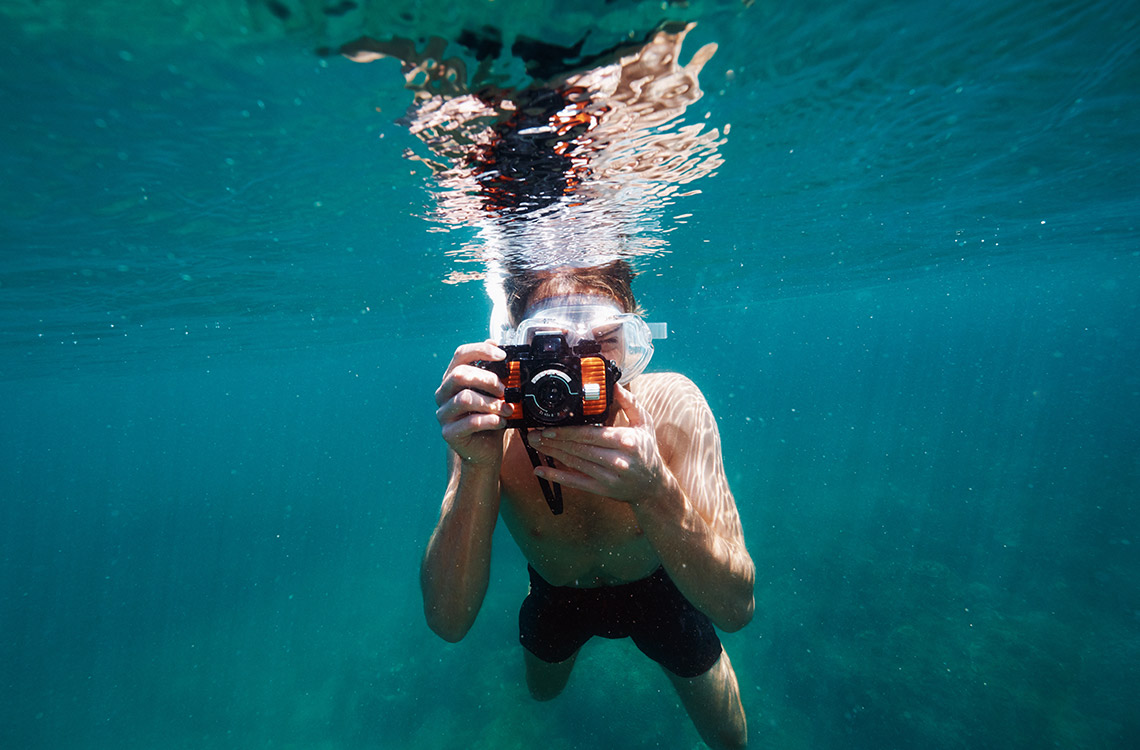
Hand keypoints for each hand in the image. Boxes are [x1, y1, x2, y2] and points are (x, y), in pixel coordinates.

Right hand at [435, 341, 513, 466]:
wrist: (485, 449)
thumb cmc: (489, 417)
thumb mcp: (494, 393)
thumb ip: (495, 372)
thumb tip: (498, 345)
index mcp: (453, 378)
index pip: (461, 354)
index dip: (481, 350)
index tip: (503, 355)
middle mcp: (444, 393)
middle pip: (459, 375)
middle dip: (487, 379)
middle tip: (504, 390)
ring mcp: (444, 413)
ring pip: (465, 399)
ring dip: (492, 403)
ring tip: (507, 409)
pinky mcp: (449, 433)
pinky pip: (470, 422)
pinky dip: (490, 421)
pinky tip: (501, 422)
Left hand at [526, 385, 669, 504]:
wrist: (653, 486)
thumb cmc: (647, 450)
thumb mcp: (644, 423)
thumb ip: (630, 403)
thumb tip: (615, 385)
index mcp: (625, 441)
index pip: (590, 434)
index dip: (567, 431)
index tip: (549, 426)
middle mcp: (616, 460)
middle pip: (578, 448)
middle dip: (553, 441)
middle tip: (534, 434)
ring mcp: (608, 477)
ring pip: (574, 463)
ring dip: (551, 454)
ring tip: (535, 445)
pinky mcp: (601, 490)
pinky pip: (575, 482)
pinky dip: (556, 477)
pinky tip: (540, 471)